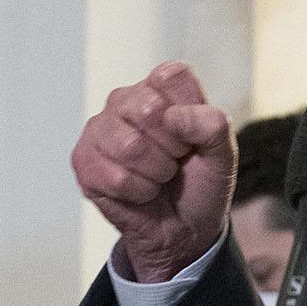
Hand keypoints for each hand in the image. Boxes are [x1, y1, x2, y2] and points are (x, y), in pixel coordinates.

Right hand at [71, 61, 235, 282]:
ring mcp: (100, 129)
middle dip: (172, 147)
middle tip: (175, 160)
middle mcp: (126, 101)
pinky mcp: (83, 160)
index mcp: (161, 88)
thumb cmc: (200, 183)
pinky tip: (141, 191)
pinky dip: (138, 191)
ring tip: (159, 176)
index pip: (170, 76)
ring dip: (156, 173)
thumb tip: (173, 117)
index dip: (186, 112)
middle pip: (147, 109)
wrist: (184, 229)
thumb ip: (212, 126)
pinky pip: (114, 176)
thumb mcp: (223, 154)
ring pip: (129, 145)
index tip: (191, 136)